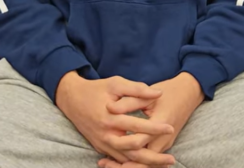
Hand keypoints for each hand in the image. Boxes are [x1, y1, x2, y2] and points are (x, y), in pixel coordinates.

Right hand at [55, 71, 177, 165]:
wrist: (71, 99)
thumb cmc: (96, 89)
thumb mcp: (116, 83)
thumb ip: (137, 89)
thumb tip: (159, 93)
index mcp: (110, 118)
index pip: (136, 126)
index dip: (155, 128)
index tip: (170, 127)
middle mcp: (106, 135)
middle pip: (132, 152)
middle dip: (153, 157)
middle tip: (171, 159)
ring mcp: (102, 143)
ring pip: (126, 160)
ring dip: (144, 164)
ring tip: (163, 164)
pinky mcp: (100, 147)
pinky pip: (118, 160)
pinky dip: (132, 164)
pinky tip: (147, 164)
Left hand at [99, 72, 204, 166]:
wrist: (189, 93)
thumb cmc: (168, 92)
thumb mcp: (149, 94)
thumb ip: (129, 101)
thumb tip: (109, 107)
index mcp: (161, 124)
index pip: (140, 141)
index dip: (122, 146)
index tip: (106, 147)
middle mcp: (164, 138)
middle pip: (144, 160)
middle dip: (124, 165)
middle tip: (104, 164)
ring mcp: (165, 144)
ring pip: (147, 163)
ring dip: (129, 166)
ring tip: (107, 165)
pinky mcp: (163, 145)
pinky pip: (149, 159)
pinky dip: (136, 163)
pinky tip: (120, 162)